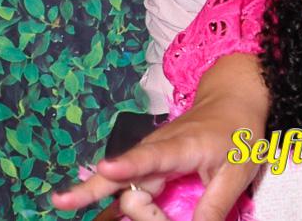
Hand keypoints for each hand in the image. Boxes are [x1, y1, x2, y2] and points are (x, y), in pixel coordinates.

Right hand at [50, 54, 267, 220]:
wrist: (232, 97)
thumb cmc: (238, 130)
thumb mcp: (237, 171)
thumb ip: (215, 205)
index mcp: (182, 146)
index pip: (151, 156)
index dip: (128, 164)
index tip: (106, 167)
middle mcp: (158, 149)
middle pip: (122, 173)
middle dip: (96, 189)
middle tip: (64, 201)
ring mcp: (150, 154)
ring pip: (120, 181)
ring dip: (108, 199)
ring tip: (81, 205)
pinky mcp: (150, 162)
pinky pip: (127, 184)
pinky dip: (111, 199)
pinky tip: (84, 204)